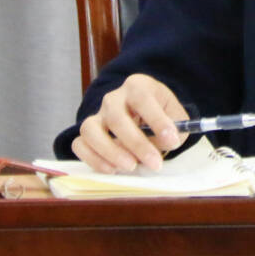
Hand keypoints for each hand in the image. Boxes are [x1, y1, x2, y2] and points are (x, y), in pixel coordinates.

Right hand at [72, 73, 187, 172]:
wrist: (145, 119)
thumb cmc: (161, 117)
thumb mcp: (175, 117)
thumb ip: (173, 128)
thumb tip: (169, 141)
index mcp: (137, 85)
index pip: (143, 98)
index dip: (157, 120)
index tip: (172, 140)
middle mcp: (113, 98)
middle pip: (116, 117)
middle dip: (137, 144)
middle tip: (155, 163)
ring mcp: (97, 115)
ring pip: (90, 130)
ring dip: (110, 151)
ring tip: (131, 167)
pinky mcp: (86, 134)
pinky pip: (80, 145)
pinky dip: (93, 159)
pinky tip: (113, 170)